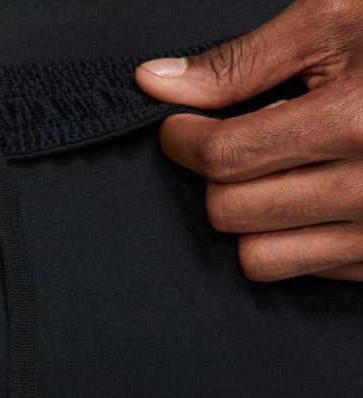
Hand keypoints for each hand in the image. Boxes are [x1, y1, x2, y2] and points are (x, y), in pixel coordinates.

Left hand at [135, 0, 362, 281]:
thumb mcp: (336, 23)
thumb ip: (242, 62)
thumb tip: (157, 83)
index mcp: (356, 121)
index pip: (226, 156)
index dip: (184, 139)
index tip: (179, 127)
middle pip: (231, 212)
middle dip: (215, 176)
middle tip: (225, 144)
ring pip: (257, 257)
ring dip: (247, 217)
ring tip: (269, 174)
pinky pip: (301, 272)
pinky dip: (287, 239)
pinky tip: (306, 196)